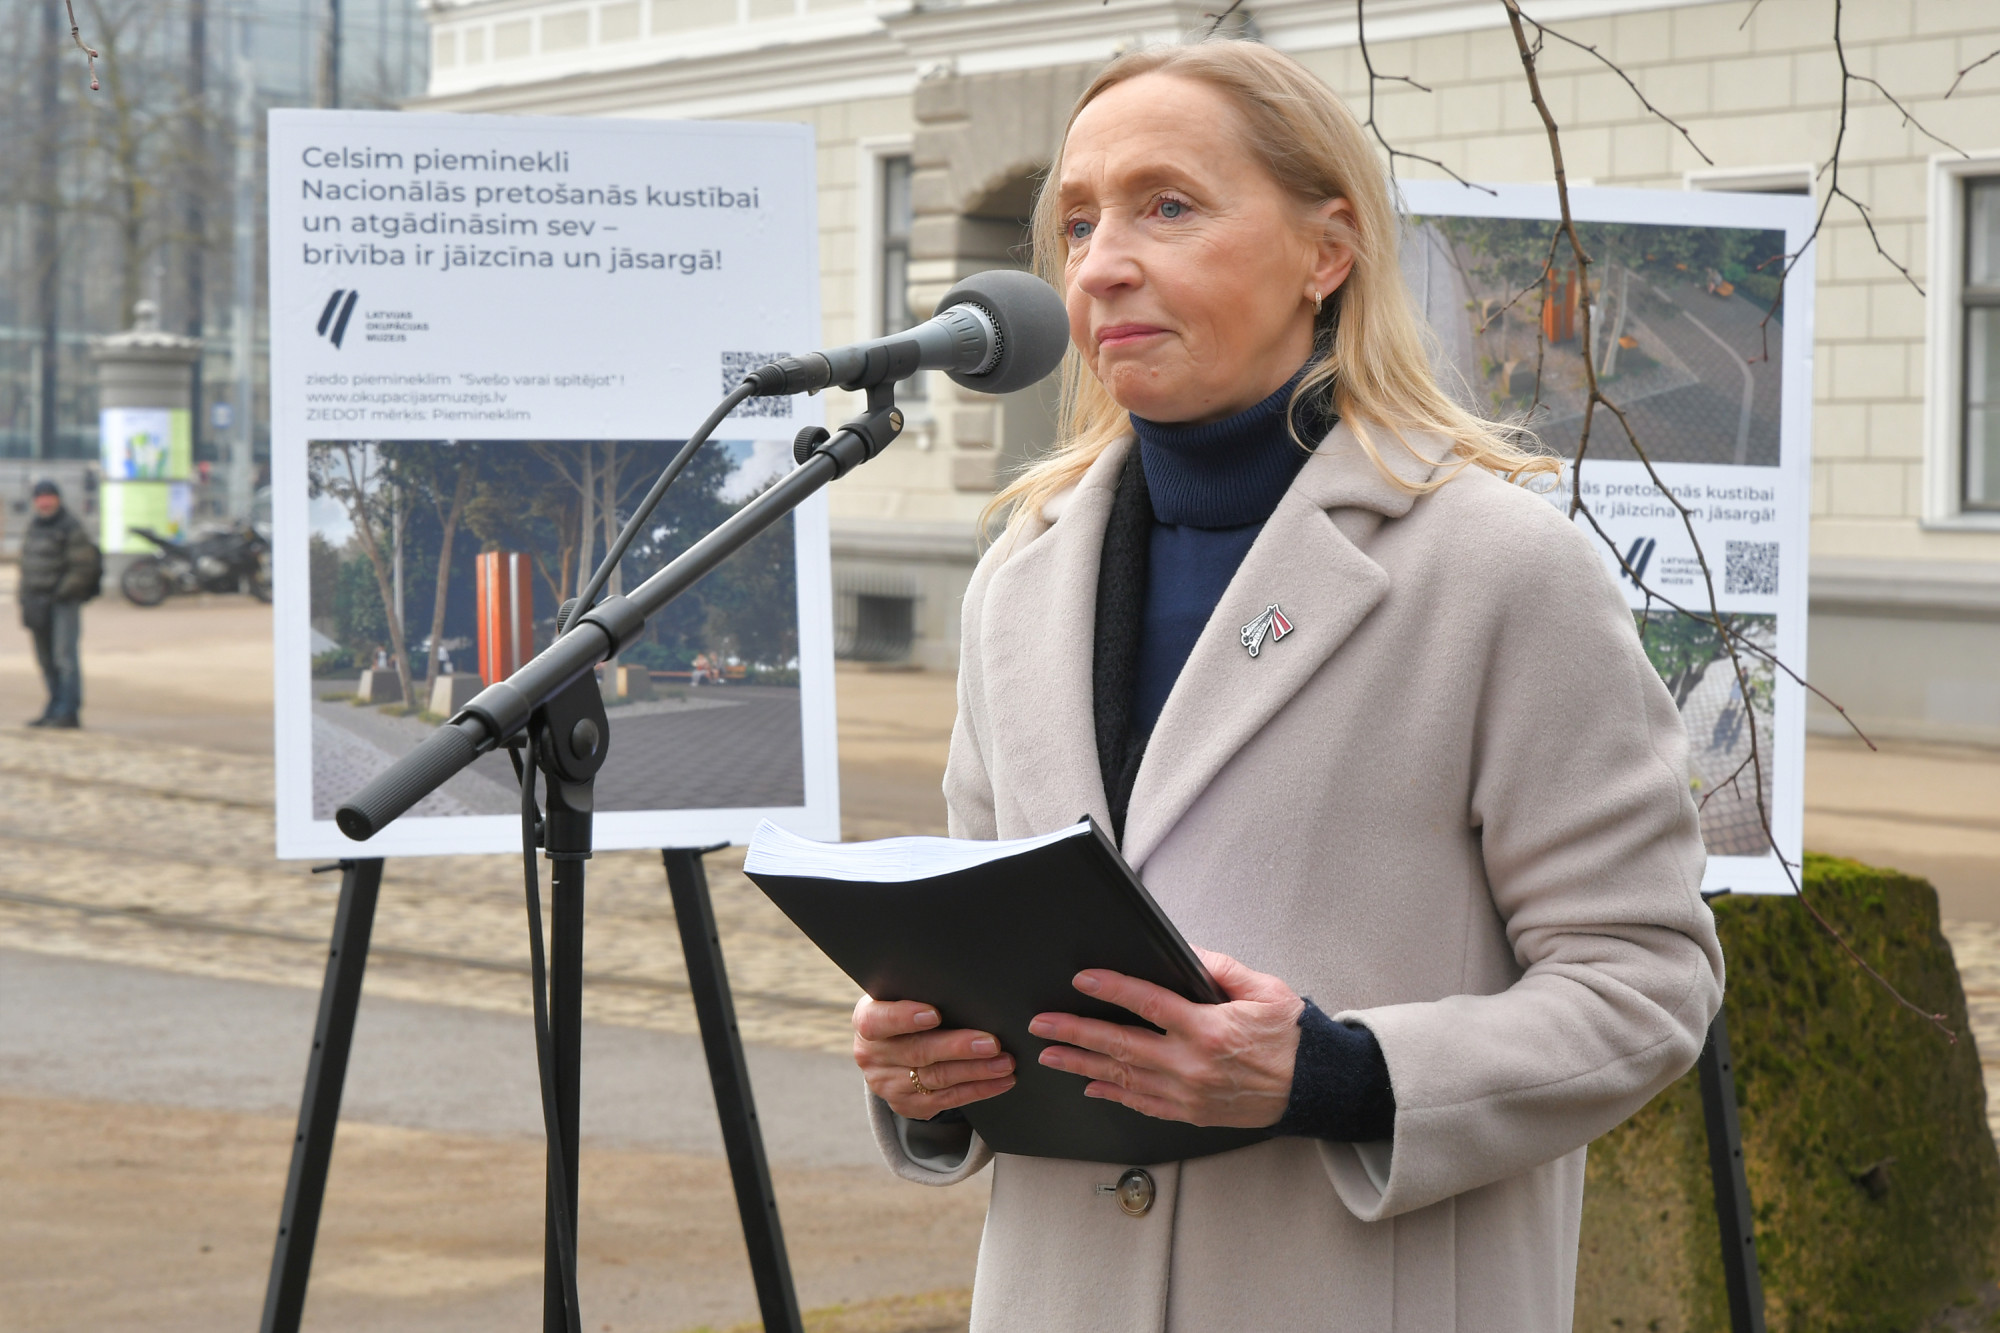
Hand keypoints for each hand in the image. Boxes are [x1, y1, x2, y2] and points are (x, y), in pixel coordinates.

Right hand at [852, 997, 1016, 1119]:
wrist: (890, 1050)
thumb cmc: (905, 1012)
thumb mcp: (900, 998)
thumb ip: (922, 994)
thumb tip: (966, 989)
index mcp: (867, 1021)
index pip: (879, 1020)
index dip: (905, 1017)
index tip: (935, 1014)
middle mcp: (872, 1055)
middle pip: (917, 1052)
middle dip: (958, 1048)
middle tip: (991, 1043)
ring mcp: (888, 1085)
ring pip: (936, 1079)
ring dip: (976, 1072)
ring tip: (1005, 1063)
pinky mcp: (907, 1105)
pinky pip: (946, 1100)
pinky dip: (978, 1090)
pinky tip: (1000, 1082)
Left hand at [1028, 948, 1303, 1127]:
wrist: (1315, 1088)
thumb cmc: (1290, 1036)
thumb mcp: (1264, 990)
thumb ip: (1220, 968)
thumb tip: (1183, 951)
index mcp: (1208, 1029)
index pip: (1148, 1004)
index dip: (1112, 990)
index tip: (1083, 980)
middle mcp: (1191, 1065)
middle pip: (1121, 1045)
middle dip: (1075, 1033)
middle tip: (1042, 1025)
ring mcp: (1188, 1094)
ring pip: (1122, 1078)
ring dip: (1082, 1066)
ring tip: (1050, 1056)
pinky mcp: (1190, 1113)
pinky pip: (1142, 1105)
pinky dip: (1113, 1095)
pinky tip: (1090, 1087)